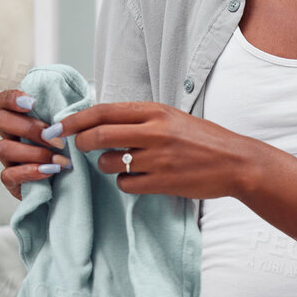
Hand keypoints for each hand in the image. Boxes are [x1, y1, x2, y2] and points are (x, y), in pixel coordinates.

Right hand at [0, 89, 70, 198]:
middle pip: (0, 120)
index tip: (32, 102)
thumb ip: (65, 115)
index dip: (11, 98)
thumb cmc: (72, 152)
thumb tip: (71, 106)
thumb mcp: (70, 130)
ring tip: (60, 161)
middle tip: (57, 140)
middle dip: (30, 128)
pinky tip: (49, 172)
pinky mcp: (11, 181)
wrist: (75, 184)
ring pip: (3, 148)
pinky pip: (7, 175)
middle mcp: (11, 136)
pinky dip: (29, 172)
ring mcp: (8, 158)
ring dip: (35, 153)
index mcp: (21, 118)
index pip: (3, 101)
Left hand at [53, 101, 261, 199]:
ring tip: (125, 164)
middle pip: (99, 135)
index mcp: (156, 111)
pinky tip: (140, 179)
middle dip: (81, 143)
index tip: (60, 126)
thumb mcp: (173, 118)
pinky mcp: (161, 182)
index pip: (104, 111)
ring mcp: (157, 158)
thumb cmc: (204, 139)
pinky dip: (126, 183)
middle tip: (78, 148)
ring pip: (109, 163)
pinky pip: (125, 184)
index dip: (76, 119)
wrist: (236, 163)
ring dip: (108, 165)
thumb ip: (141, 119)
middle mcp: (154, 132)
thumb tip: (101, 122)